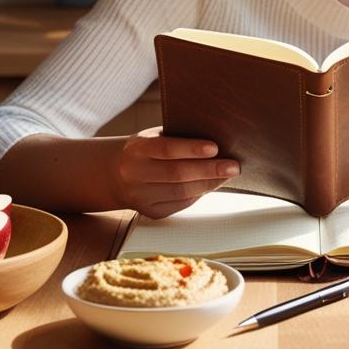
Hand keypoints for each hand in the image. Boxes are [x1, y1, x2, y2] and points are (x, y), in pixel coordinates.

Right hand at [109, 126, 239, 218]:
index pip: (166, 149)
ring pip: (181, 192)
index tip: (216, 148)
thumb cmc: (145, 150)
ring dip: (208, 184)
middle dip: (209, 170)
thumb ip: (177, 137)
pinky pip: (180, 204)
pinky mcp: (149, 211)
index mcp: (137, 149)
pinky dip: (198, 194)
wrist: (115, 174)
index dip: (192, 149)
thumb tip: (216, 143)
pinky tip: (210, 185)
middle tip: (233, 166)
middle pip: (177, 174)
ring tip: (227, 175)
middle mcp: (134, 173)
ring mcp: (140, 196)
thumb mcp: (153, 137)